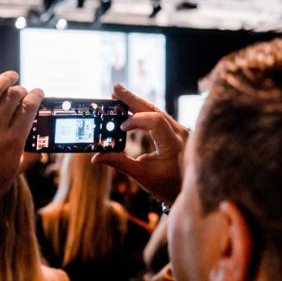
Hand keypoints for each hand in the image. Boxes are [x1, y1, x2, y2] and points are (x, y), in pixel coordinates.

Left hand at [0, 69, 43, 206]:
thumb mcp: (13, 174)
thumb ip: (27, 159)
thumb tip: (40, 152)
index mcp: (13, 139)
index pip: (29, 107)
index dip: (36, 96)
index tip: (38, 93)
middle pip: (13, 96)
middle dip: (22, 89)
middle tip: (23, 91)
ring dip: (3, 79)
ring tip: (10, 76)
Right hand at [92, 84, 187, 204]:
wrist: (185, 191)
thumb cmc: (165, 186)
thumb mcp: (141, 175)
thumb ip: (119, 163)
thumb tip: (96, 157)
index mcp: (173, 144)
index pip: (154, 121)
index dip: (135, 120)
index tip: (121, 127)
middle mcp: (180, 133)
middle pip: (155, 109)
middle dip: (133, 99)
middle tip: (115, 89)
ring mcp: (180, 130)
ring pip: (157, 110)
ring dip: (137, 103)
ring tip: (119, 95)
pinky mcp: (177, 131)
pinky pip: (160, 116)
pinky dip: (144, 112)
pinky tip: (131, 107)